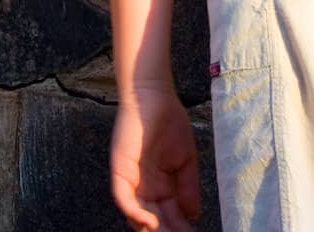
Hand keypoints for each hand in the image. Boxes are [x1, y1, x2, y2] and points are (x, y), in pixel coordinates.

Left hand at [110, 89, 199, 231]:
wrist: (153, 95)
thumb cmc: (169, 122)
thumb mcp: (186, 160)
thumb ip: (188, 187)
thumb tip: (193, 216)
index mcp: (160, 187)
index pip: (170, 216)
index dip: (181, 228)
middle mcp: (144, 188)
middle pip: (154, 220)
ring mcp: (131, 180)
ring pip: (137, 216)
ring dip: (152, 229)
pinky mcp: (120, 170)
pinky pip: (123, 199)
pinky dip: (135, 213)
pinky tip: (151, 222)